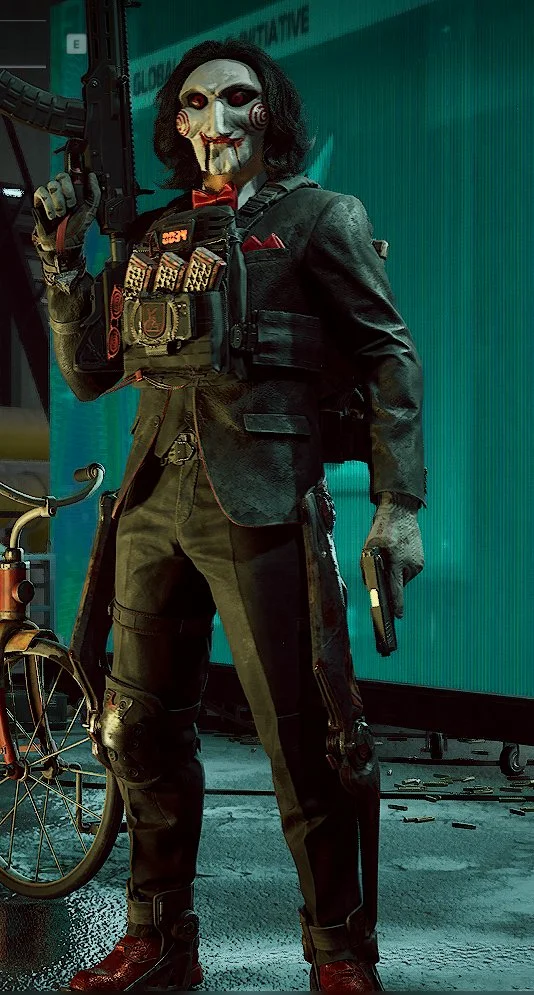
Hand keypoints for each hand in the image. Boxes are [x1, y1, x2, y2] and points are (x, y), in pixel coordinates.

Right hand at [33, 171, 100, 254]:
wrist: (63, 242)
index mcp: (75, 191)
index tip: (79, 189)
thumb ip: (94, 193)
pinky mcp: (40, 200)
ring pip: (52, 185)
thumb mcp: (90, 211)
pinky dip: (48, 205)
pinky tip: (52, 215)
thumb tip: (92, 176)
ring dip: (59, 202)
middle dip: (68, 192)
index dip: (75, 179)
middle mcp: (62, 191)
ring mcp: (51, 195)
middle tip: (71, 205)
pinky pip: (42, 192)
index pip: (73, 175)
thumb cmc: (76, 228)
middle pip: (62, 176)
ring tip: (62, 214)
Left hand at [360, 493, 423, 618]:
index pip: (396, 590)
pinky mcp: (420, 561)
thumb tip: (370, 586)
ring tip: (389, 560)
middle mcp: (409, 565)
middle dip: (389, 584)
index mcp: (396, 561)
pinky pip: (407, 571)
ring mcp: (417, 563)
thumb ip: (368, 569)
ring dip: (395, 575)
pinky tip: (396, 557)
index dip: (396, 605)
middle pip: (398, 585)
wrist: (401, 512)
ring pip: (402, 578)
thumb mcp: (369, 548)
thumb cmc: (381, 530)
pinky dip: (400, 568)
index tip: (397, 616)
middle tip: (383, 572)